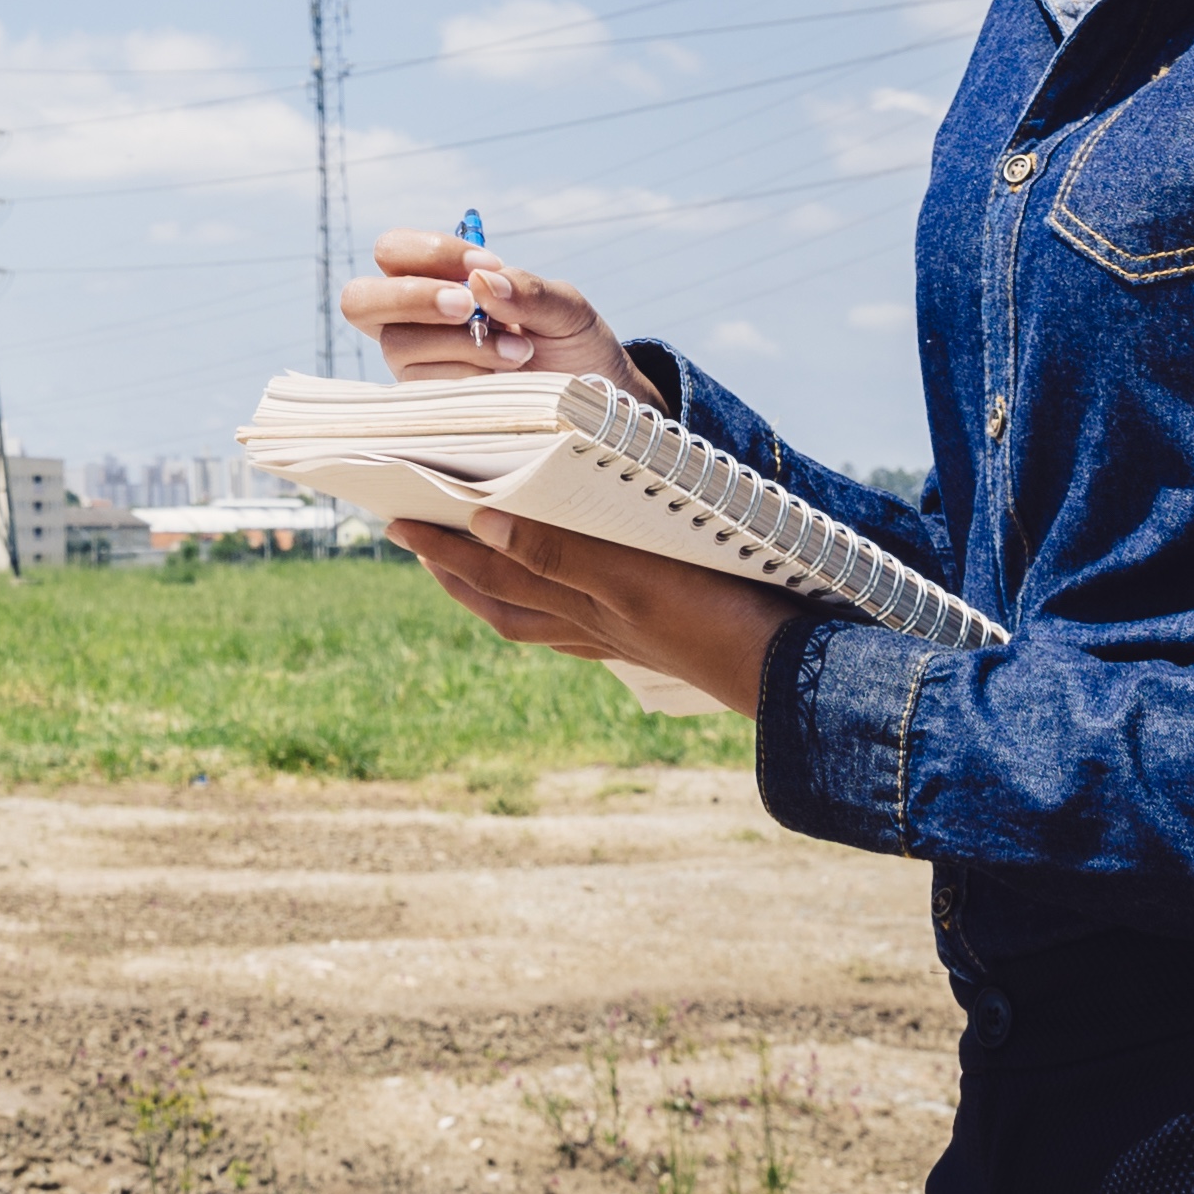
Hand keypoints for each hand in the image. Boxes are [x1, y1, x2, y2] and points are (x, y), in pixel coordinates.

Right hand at [338, 228, 664, 404]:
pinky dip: (469, 379)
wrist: (593, 404)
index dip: (430, 252)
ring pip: (400, 346)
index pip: (393, 251)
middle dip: (413, 297)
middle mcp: (412, 323)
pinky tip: (506, 381)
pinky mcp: (425, 409)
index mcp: (437, 282)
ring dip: (463, 344)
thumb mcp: (566, 308)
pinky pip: (423, 390)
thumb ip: (528, 289)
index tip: (484, 266)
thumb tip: (482, 281)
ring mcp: (415, 368)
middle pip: (359, 299)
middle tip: (468, 307)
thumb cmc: (571, 345)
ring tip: (521, 350)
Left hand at [393, 511, 801, 717]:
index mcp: (585, 606)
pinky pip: (583, 626)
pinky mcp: (658, 637)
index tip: (400, 520)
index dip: (446, 549)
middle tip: (415, 538)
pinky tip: (564, 602)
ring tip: (471, 566)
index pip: (498, 572)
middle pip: (506, 601)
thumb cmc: (718, 619)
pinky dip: (557, 607)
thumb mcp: (632, 581)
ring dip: (498, 591)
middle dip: (456, 571)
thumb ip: (559, 553)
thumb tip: (483, 526)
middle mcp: (596, 625)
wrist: (792, 672)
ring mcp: (626, 636)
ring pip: (541, 617)